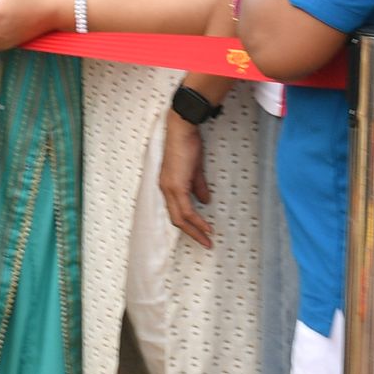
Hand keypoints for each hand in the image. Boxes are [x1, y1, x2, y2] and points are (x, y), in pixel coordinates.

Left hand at [158, 105, 215, 247]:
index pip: (175, 211)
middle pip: (176, 219)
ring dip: (195, 230)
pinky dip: (197, 221)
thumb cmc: (187, 144)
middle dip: (191, 233)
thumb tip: (204, 201)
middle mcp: (165, 190)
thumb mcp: (194, 170)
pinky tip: (206, 227)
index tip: (200, 232)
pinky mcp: (176, 186)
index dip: (188, 224)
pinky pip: (186, 210)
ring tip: (207, 239)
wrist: (182, 130)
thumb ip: (198, 186)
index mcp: (168, 186)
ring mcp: (169, 188)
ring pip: (180, 218)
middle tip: (205, 243)